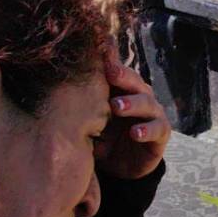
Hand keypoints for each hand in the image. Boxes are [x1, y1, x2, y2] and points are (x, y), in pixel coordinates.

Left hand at [94, 52, 170, 179]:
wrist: (119, 166)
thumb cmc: (103, 135)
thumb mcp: (91, 119)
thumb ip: (84, 102)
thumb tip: (56, 81)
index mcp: (122, 89)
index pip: (117, 71)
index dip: (110, 60)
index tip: (100, 49)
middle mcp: (140, 97)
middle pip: (134, 82)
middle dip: (122, 76)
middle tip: (110, 73)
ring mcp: (152, 114)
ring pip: (147, 103)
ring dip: (132, 103)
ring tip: (117, 107)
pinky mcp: (161, 134)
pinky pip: (157, 129)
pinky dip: (147, 130)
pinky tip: (135, 133)